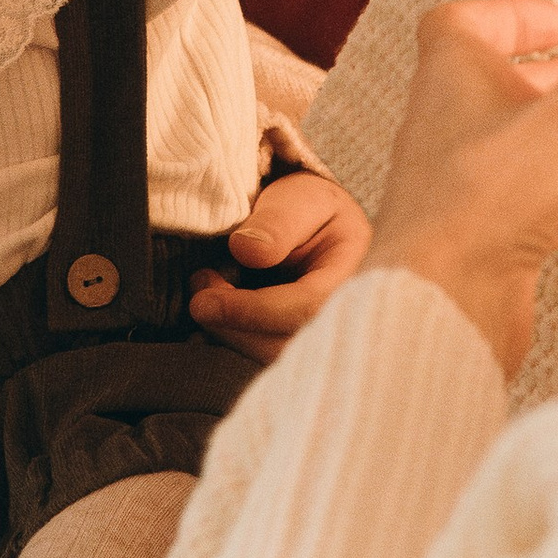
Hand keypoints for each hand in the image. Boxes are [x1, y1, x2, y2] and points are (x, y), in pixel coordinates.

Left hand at [188, 167, 371, 361]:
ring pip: (271, 358)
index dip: (253, 311)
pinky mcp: (296, 348)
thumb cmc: (311, 210)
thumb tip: (247, 250)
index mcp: (358, 275)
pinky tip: (215, 315)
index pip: (307, 307)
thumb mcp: (302, 199)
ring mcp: (323, 339)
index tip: (205, 302)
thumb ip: (279, 221)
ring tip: (206, 293)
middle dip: (233, 326)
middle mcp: (346, 318)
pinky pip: (263, 358)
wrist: (314, 226)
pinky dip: (231, 341)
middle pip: (287, 346)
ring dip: (227, 334)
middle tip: (199, 292)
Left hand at [366, 0, 557, 374]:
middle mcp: (448, 125)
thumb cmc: (501, 191)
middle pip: (509, 86)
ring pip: (533, 148)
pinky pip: (543, 205)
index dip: (518, 15)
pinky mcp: (485, 246)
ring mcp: (464, 189)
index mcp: (452, 71)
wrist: (445, 306)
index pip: (470, 21)